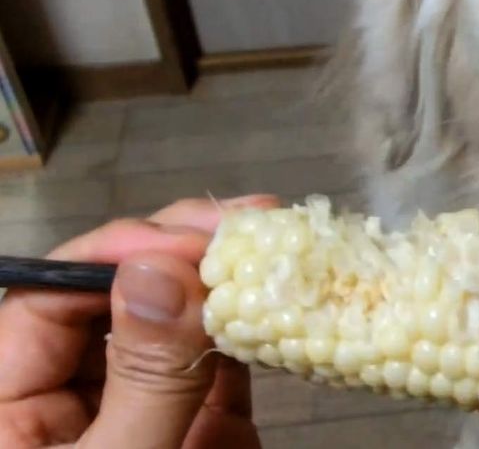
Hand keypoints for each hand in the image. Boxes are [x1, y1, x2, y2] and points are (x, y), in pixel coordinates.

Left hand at [0, 196, 277, 448]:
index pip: (47, 299)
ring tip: (268, 234)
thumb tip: (163, 270)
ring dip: (222, 276)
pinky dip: (257, 323)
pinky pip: (226, 360)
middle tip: (238, 220)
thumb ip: (144, 375)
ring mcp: (146, 407)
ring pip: (175, 320)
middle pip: (115, 295)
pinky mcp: (209, 425)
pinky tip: (284, 288)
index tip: (186, 242)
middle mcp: (78, 396)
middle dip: (175, 249)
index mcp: (14, 406)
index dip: (113, 255)